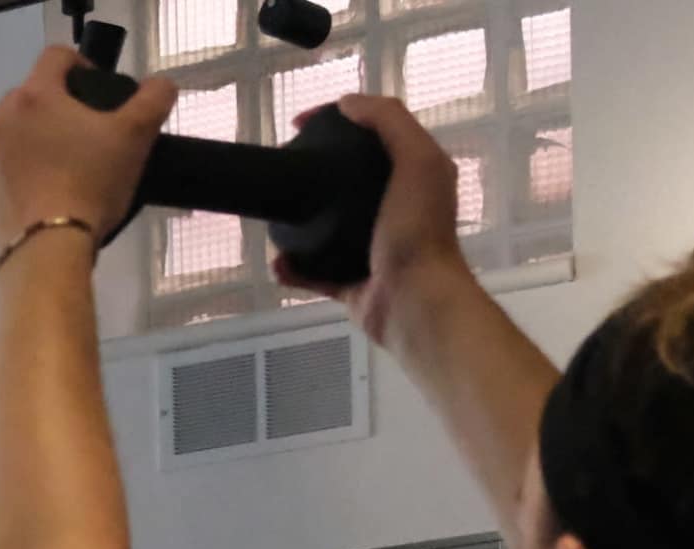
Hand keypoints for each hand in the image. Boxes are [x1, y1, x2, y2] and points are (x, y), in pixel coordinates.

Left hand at [0, 43, 172, 258]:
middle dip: (54, 112)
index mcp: (31, 98)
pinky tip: (40, 205)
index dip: (81, 63)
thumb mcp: (136, 136)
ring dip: (31, 149)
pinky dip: (16, 188)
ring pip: (9, 144)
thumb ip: (154, 99)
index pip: (56, 56)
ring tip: (61, 175)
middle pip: (28, 101)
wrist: (47, 255)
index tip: (98, 89)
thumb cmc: (91, 185)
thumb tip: (159, 86)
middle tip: (84, 137)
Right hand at [272, 94, 465, 341]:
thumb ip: (389, 122)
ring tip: (275, 217)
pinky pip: (316, 272)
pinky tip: (278, 263)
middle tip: (286, 168)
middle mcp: (397, 208)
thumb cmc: (418, 230)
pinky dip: (295, 269)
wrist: (414, 301)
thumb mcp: (416, 160)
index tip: (302, 123)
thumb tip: (348, 101)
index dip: (340, 121)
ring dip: (299, 224)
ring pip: (328, 227)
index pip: (375, 135)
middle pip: (348, 180)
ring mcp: (373, 248)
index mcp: (415, 176)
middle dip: (316, 172)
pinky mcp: (353, 283)